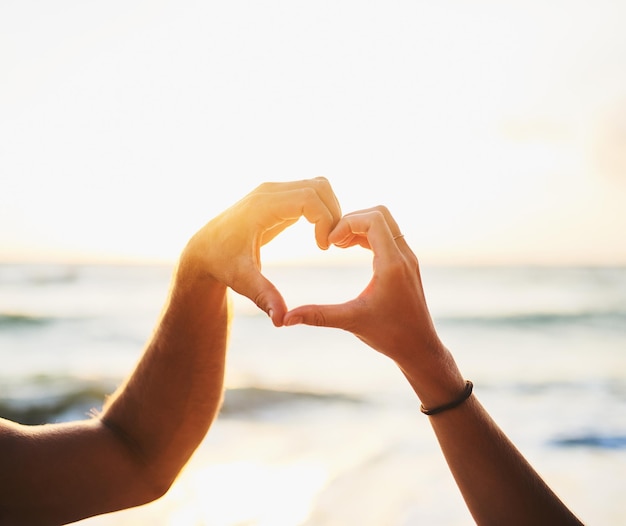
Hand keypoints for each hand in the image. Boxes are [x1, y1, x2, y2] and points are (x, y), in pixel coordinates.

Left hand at [180, 177, 341, 325]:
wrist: (204, 249)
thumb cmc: (222, 264)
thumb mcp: (243, 281)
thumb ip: (264, 296)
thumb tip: (281, 321)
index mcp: (261, 207)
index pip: (309, 198)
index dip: (325, 221)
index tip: (323, 248)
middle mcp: (269, 192)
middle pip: (319, 187)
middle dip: (333, 214)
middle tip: (330, 245)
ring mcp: (274, 191)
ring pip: (318, 186)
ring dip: (330, 211)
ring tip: (326, 241)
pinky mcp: (279, 197)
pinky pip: (311, 193)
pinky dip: (322, 210)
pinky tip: (319, 236)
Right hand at [283, 205, 463, 404]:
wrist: (420, 348)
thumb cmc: (390, 336)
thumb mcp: (350, 322)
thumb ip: (317, 315)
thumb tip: (286, 319)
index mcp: (392, 264)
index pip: (373, 220)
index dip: (347, 223)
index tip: (331, 243)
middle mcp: (403, 255)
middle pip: (380, 213)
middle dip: (352, 220)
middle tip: (333, 240)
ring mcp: (407, 258)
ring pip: (385, 222)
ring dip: (360, 226)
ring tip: (338, 244)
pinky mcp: (406, 264)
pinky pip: (388, 235)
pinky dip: (368, 235)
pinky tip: (350, 249)